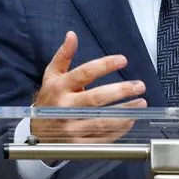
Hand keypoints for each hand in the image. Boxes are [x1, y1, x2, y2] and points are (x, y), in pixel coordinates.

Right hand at [31, 31, 147, 143]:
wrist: (37, 133)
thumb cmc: (49, 100)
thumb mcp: (51, 75)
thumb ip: (63, 55)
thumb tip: (72, 35)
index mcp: (59, 88)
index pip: (84, 74)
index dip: (104, 65)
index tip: (123, 59)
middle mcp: (65, 108)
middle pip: (96, 99)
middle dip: (121, 91)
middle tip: (139, 85)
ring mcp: (72, 128)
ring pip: (102, 121)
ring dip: (125, 112)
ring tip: (141, 103)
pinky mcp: (78, 144)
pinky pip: (102, 137)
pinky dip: (119, 129)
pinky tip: (130, 120)